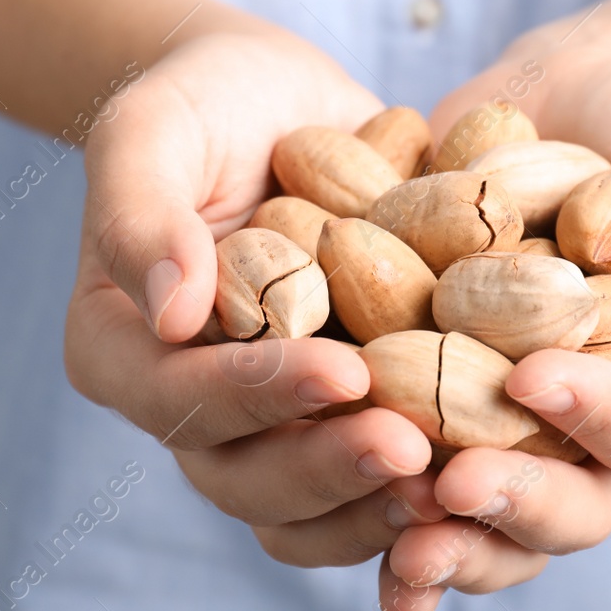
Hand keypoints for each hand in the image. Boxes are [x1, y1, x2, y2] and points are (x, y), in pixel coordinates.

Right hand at [64, 32, 445, 566]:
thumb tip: (171, 310)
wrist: (274, 103)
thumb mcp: (150, 127)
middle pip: (243, 478)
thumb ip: (140, 210)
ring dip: (376, 507)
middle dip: (328, 470)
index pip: (177, 398)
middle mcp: (191, 404)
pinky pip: (369, 483)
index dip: (255, 395)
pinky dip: (421, 491)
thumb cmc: (199, 101)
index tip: (342, 372)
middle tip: (412, 451)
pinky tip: (488, 471)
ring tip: (453, 482)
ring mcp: (270, 421)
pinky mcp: (339, 415)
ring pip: (308, 508)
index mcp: (123, 349)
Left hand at [378, 37, 610, 610]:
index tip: (536, 375)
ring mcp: (507, 415)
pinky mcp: (431, 384)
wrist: (581, 88)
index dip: (602, 420)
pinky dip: (363, 484)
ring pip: (484, 510)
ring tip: (389, 525)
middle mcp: (591, 427)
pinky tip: (319, 480)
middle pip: (569, 506)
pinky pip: (403, 452)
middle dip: (511, 506)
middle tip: (449, 487)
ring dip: (438, 536)